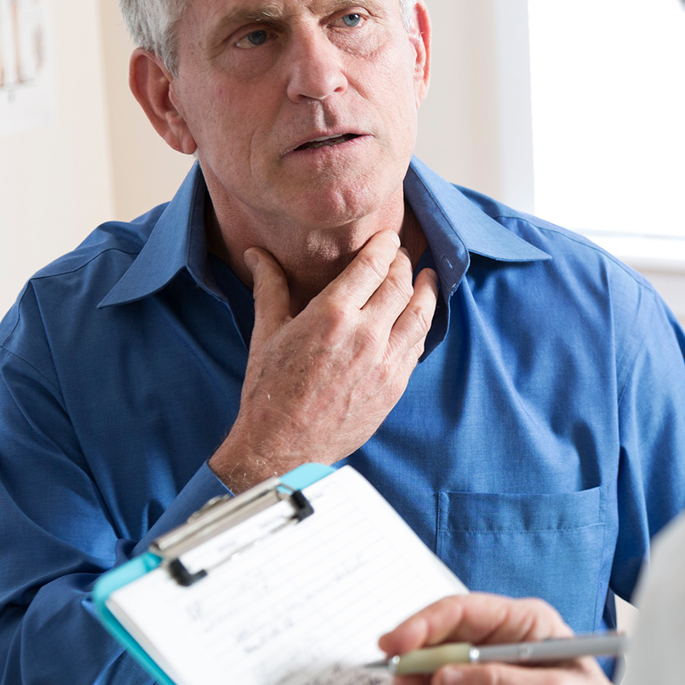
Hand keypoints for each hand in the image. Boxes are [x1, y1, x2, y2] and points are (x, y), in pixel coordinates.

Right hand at [208, 231, 438, 492]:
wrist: (284, 447)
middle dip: (403, 264)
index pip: (373, 265)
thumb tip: (257, 253)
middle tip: (401, 256)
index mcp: (332, 315)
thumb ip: (270, 287)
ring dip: (426, 289)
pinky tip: (418, 316)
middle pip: (400, 284)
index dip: (385, 246)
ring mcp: (386, 361)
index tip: (387, 238)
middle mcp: (366, 334)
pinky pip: (417, 344)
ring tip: (427, 275)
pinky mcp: (396, 385)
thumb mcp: (266, 333)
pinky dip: (421, 324)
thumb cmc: (270, 391)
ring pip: (420, 313)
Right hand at [381, 594, 614, 684]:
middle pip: (438, 647)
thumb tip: (444, 677)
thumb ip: (497, 684)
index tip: (394, 647)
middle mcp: (501, 646)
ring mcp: (490, 679)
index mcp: (523, 624)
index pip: (462, 612)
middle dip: (416, 675)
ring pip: (434, 683)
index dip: (423, 625)